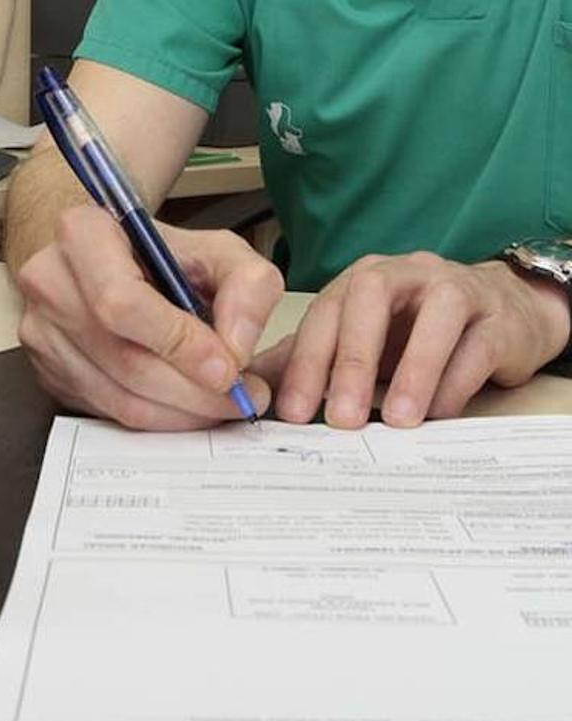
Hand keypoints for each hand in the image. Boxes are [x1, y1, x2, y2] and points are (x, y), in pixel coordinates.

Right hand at [14, 206, 282, 428]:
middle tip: (241, 399)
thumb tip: (237, 347)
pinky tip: (186, 407)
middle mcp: (49, 282)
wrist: (108, 263)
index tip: (228, 369)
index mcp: (83, 234)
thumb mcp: (217, 249)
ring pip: (117, 396)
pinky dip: (156, 419)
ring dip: (179, 413)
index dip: (178, 343)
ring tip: (222, 406)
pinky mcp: (46, 373)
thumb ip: (247, 285)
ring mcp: (40, 333)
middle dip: (191, 390)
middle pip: (122, 358)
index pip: (123, 302)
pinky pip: (107, 411)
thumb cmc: (161, 256)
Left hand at [257, 252, 571, 428]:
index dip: (308, 363)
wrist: (501, 314)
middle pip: (370, 302)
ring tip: (399, 420)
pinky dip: (456, 381)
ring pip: (435, 317)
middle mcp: (405, 274)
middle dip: (353, 361)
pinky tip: (438, 414)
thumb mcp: (356, 341)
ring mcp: (456, 288)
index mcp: (360, 282)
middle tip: (344, 419)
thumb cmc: (414, 332)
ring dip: (414, 371)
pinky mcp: (500, 316)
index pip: (324, 314)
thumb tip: (245, 389)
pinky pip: (478, 345)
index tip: (295, 413)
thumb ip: (306, 360)